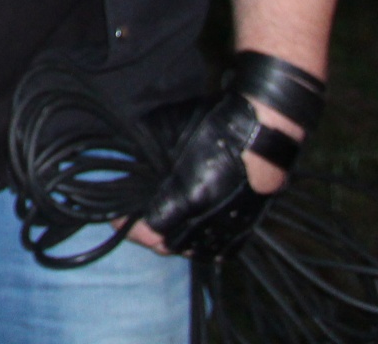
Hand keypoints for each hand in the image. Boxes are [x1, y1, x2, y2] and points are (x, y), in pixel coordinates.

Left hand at [135, 52, 321, 257]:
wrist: (263, 131)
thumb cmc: (213, 126)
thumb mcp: (168, 134)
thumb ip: (146, 156)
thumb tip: (125, 160)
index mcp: (188, 198)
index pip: (150, 230)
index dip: (129, 226)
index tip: (115, 217)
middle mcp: (208, 219)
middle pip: (168, 246)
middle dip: (146, 236)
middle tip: (133, 220)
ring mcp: (230, 227)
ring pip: (193, 251)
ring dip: (172, 242)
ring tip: (158, 227)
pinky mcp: (247, 227)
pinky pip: (219, 251)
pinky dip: (200, 247)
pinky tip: (189, 236)